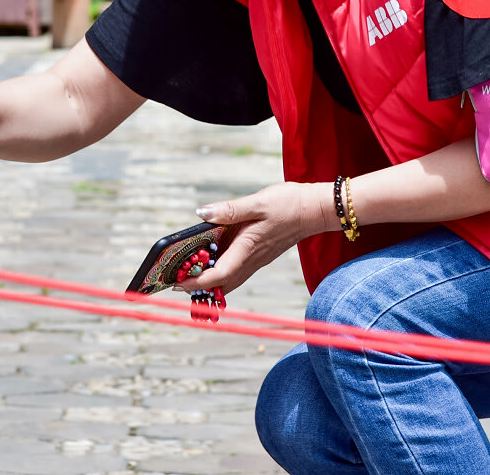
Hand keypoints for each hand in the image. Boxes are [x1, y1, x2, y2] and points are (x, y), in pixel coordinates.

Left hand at [181, 181, 334, 294]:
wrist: (314, 210)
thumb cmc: (288, 204)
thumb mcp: (257, 202)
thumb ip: (228, 210)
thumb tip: (201, 213)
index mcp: (248, 248)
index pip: (219, 275)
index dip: (197, 282)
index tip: (177, 283)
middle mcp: (252, 259)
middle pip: (222, 283)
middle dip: (198, 287)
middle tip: (175, 282)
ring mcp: (257, 259)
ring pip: (231, 280)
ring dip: (210, 282)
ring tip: (189, 275)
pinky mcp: (260, 255)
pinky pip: (238, 271)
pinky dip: (222, 273)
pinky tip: (212, 262)